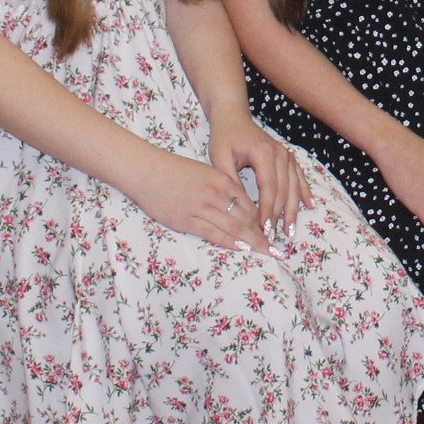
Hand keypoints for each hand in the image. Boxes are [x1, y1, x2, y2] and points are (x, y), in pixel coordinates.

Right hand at [130, 152, 267, 249]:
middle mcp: (215, 194)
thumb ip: (224, 188)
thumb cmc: (176, 171)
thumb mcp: (206, 172)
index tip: (273, 230)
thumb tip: (242, 208)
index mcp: (221, 179)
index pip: (249, 203)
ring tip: (265, 252)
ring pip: (233, 228)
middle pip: (246, 218)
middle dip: (262, 234)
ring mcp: (200, 208)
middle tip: (276, 247)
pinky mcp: (186, 221)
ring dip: (252, 241)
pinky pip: (214, 234)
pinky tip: (243, 249)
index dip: (263, 219)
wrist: (147, 171)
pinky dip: (231, 242)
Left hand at [209, 115, 308, 231]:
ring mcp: (287, 155)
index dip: (267, 210)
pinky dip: (304, 192)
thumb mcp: (220, 158)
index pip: (268, 188)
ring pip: (293, 187)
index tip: (263, 229)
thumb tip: (240, 208)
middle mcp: (280, 154)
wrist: (233, 117)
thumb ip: (231, 182)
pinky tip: (310, 205)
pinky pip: (299, 177)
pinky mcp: (288, 157)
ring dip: (293, 209)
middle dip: (279, 215)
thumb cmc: (225, 137)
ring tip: (291, 230)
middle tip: (274, 236)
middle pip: (283, 191)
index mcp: (264, 154)